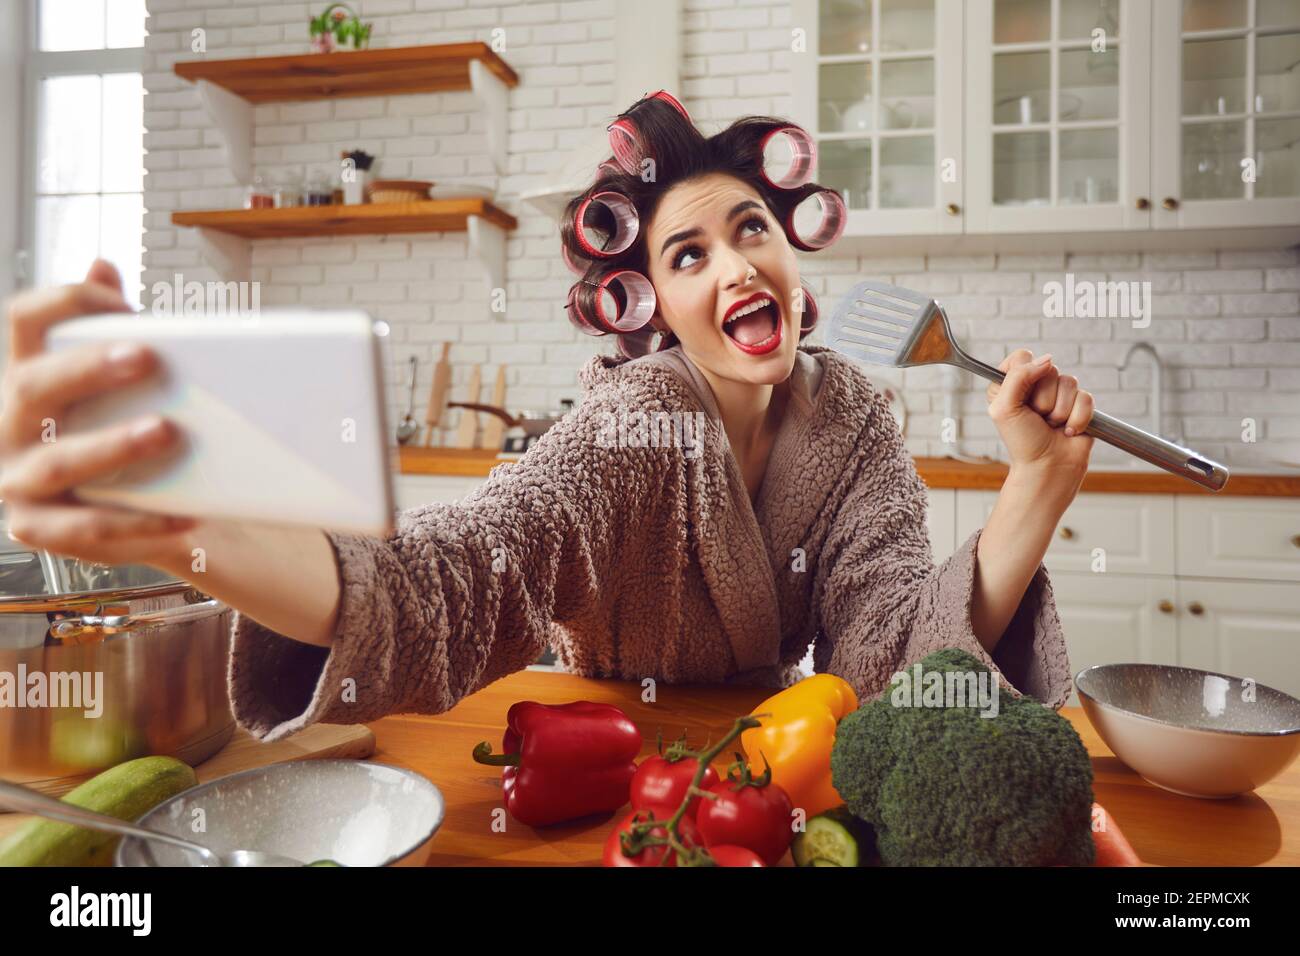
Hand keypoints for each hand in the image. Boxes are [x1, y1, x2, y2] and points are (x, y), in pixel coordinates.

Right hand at [0, 259, 196, 568]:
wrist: (125, 510)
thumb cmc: (116, 429)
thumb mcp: (116, 383)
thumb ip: (113, 333)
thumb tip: (103, 264)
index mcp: (26, 377)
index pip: (23, 321)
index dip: (66, 302)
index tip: (120, 301)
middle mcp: (10, 424)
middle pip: (32, 384)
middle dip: (86, 369)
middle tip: (144, 357)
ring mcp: (16, 479)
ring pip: (58, 462)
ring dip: (112, 446)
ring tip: (166, 431)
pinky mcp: (37, 529)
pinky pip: (88, 530)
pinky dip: (139, 525)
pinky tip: (185, 518)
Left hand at [985, 349, 1094, 484]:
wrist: (1048, 468)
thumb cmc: (1022, 442)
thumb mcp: (1005, 409)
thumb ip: (1017, 377)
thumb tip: (1046, 359)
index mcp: (1010, 384)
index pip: (1021, 357)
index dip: (1024, 374)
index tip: (1021, 397)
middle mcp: (1034, 386)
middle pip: (1048, 368)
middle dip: (1043, 398)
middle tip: (1037, 417)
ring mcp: (1058, 394)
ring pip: (1069, 381)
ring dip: (1060, 410)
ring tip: (1052, 425)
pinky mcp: (1079, 405)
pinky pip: (1086, 397)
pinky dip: (1077, 418)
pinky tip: (1068, 431)